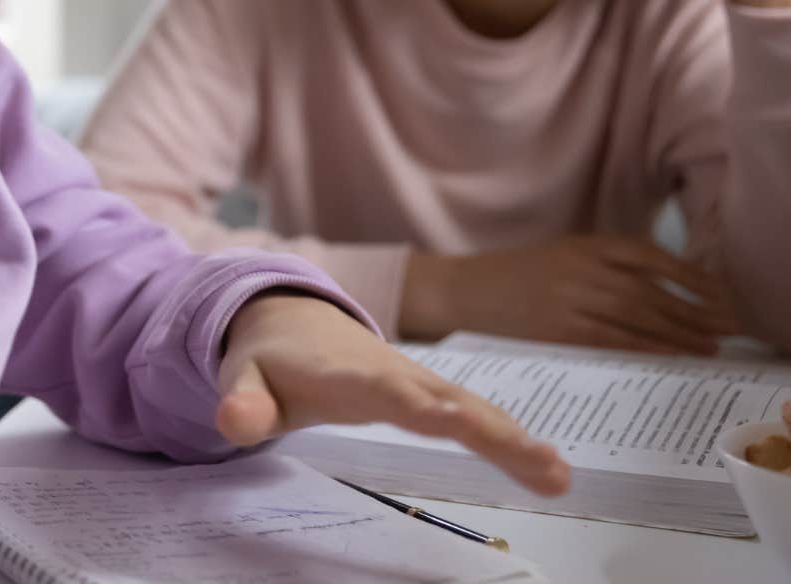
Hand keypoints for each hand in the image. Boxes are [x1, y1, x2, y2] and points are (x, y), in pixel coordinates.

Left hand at [217, 292, 570, 496]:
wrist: (291, 317)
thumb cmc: (270, 359)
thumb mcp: (243, 378)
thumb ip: (242, 402)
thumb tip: (233, 422)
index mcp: (347, 373)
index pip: (384, 390)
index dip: (414, 404)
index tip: (450, 421)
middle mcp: (393, 373)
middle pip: (447, 400)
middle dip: (489, 427)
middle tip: (534, 457)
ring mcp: (419, 382)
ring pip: (473, 407)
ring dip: (515, 439)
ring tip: (557, 474)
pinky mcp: (434, 394)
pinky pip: (478, 416)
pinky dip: (515, 439)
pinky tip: (552, 471)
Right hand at [399, 236, 739, 354]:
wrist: (465, 292)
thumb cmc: (519, 276)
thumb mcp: (565, 256)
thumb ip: (608, 265)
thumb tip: (669, 288)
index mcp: (586, 245)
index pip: (651, 256)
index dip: (692, 275)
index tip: (723, 293)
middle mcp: (583, 269)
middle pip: (653, 291)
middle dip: (698, 310)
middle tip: (733, 327)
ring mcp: (571, 301)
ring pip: (640, 318)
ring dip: (682, 333)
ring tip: (713, 345)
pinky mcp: (561, 332)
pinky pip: (616, 342)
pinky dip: (649, 349)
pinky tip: (673, 356)